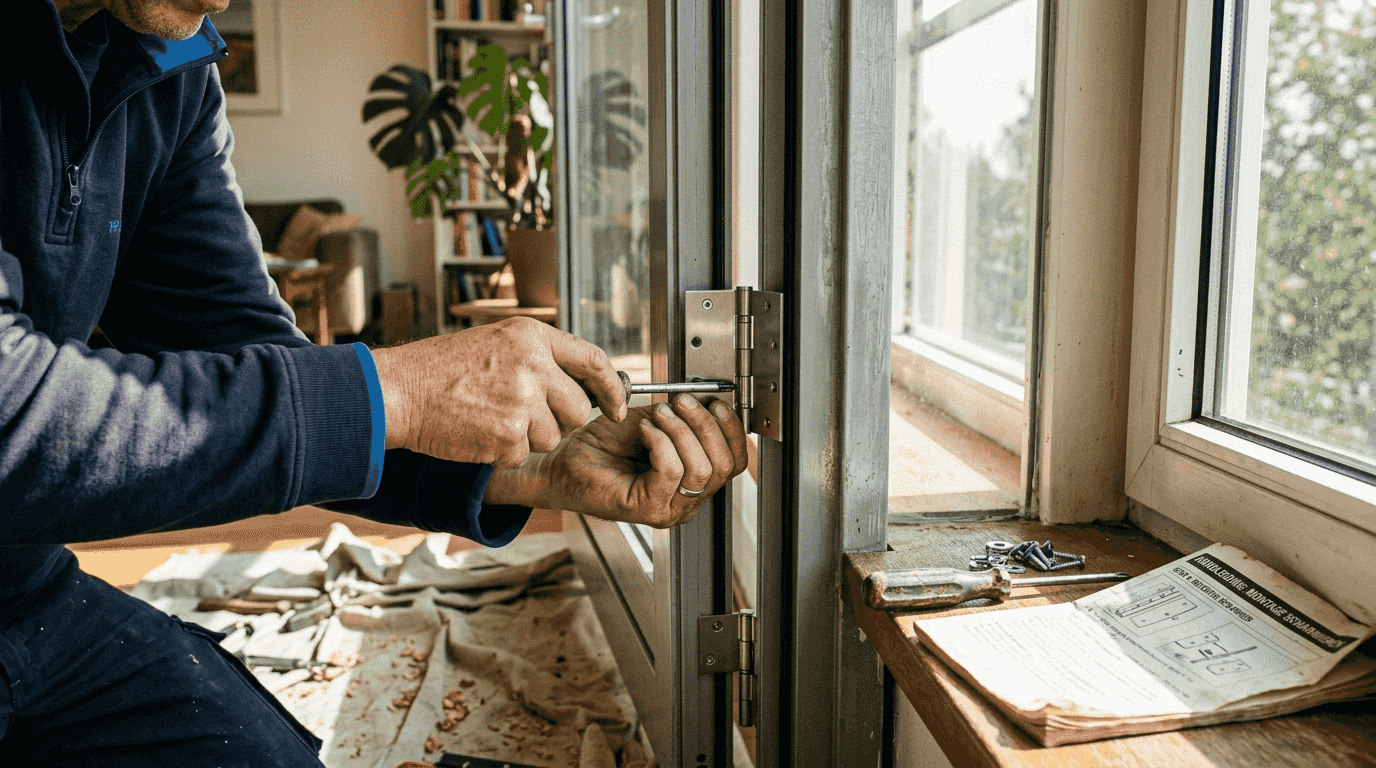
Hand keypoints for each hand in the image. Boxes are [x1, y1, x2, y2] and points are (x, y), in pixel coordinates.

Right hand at [370, 317, 627, 467]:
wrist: (399, 391)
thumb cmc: (440, 369)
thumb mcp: (496, 343)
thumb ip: (540, 358)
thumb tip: (582, 384)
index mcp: (531, 336)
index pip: (593, 361)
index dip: (612, 388)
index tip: (617, 406)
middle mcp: (533, 366)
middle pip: (579, 410)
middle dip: (561, 421)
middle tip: (527, 417)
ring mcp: (522, 402)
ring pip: (553, 437)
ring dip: (528, 437)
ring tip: (491, 418)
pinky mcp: (508, 435)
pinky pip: (523, 454)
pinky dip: (503, 451)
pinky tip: (478, 432)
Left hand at [484, 394, 748, 526]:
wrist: (561, 460)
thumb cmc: (600, 446)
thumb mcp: (651, 421)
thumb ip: (682, 417)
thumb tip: (708, 403)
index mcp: (692, 480)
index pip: (735, 462)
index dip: (732, 429)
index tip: (717, 404)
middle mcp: (685, 500)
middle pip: (723, 465)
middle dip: (705, 426)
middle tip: (682, 405)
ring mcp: (668, 508)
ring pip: (700, 469)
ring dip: (680, 432)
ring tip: (657, 417)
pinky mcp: (646, 509)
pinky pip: (671, 472)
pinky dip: (661, 442)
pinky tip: (644, 432)